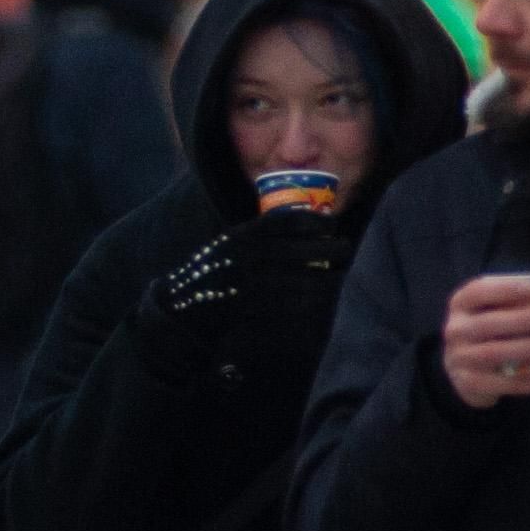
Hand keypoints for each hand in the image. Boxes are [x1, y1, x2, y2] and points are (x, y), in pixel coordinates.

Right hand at [151, 212, 344, 330]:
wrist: (184, 309)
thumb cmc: (212, 274)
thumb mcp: (229, 246)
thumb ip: (257, 236)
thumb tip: (300, 224)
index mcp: (240, 237)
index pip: (285, 221)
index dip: (313, 221)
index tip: (330, 224)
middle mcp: (244, 257)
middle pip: (300, 248)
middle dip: (329, 248)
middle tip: (345, 248)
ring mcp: (247, 284)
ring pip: (301, 278)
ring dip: (325, 277)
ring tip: (338, 274)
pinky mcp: (252, 309)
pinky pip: (290, 305)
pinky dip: (309, 301)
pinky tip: (320, 298)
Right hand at [441, 276, 529, 408]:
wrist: (464, 369)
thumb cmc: (493, 331)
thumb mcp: (506, 311)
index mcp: (462, 305)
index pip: (477, 292)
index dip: (503, 289)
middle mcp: (456, 330)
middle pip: (488, 324)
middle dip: (524, 319)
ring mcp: (461, 359)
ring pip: (495, 353)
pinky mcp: (472, 384)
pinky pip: (508, 384)